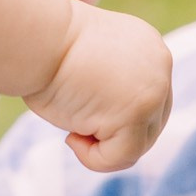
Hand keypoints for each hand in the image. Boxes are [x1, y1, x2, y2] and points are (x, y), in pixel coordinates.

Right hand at [21, 2, 172, 171]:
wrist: (35, 38)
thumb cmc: (46, 52)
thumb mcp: (94, 65)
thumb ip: (114, 88)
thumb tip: (112, 128)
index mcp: (149, 47)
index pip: (149, 98)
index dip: (114, 115)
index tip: (79, 105)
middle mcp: (160, 64)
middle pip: (150, 123)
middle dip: (112, 134)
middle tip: (74, 121)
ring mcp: (154, 89)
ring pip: (138, 144)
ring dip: (101, 148)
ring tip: (71, 129)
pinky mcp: (138, 112)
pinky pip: (123, 156)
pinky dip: (93, 158)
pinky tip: (71, 136)